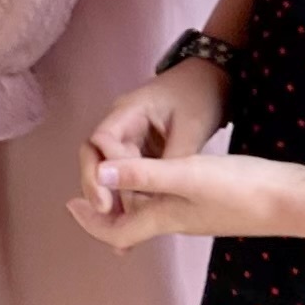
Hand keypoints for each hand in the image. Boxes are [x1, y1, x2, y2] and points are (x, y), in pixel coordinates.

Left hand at [68, 145, 304, 252]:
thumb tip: (100, 176)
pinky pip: (173, 200)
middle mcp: (178, 219)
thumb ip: (144, 174)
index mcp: (165, 217)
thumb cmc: (241, 188)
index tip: (71, 204)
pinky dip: (155, 188)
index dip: (92, 222)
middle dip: (106, 211)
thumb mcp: (187, 174)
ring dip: (130, 197)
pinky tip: (163, 169)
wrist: (294, 200)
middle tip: (88, 188)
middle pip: (132, 223)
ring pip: (152, 211)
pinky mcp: (217, 200)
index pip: (118, 231)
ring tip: (117, 175)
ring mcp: (199, 213)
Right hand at [77, 55, 229, 212]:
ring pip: (108, 167)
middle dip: (96, 184)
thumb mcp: (192, 127)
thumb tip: (160, 194)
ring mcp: (127, 136)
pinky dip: (128, 193)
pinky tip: (135, 215)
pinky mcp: (138, 149)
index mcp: (128, 111)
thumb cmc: (200, 96)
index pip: (101, 140)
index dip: (104, 168)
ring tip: (118, 224)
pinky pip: (126, 172)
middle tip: (105, 213)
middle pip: (93, 155)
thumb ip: (173, 160)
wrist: (211, 79)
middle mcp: (120, 124)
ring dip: (111, 193)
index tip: (114, 194)